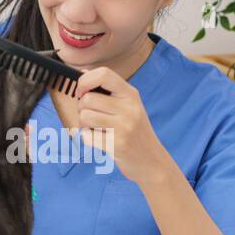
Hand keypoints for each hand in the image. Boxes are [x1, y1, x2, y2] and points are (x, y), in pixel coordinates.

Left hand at [74, 66, 175, 188]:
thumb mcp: (129, 106)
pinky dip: (87, 138)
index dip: (85, 80)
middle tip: (90, 115)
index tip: (82, 91)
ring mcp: (124, 127)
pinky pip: (86, 136)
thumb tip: (83, 73)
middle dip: (82, 108)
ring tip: (95, 128)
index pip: (103, 74)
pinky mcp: (116, 145)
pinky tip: (98, 140)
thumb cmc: (136, 132)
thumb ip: (108, 91)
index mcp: (131, 95)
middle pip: (88, 98)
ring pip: (85, 116)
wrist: (152, 161)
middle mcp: (129, 108)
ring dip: (84, 124)